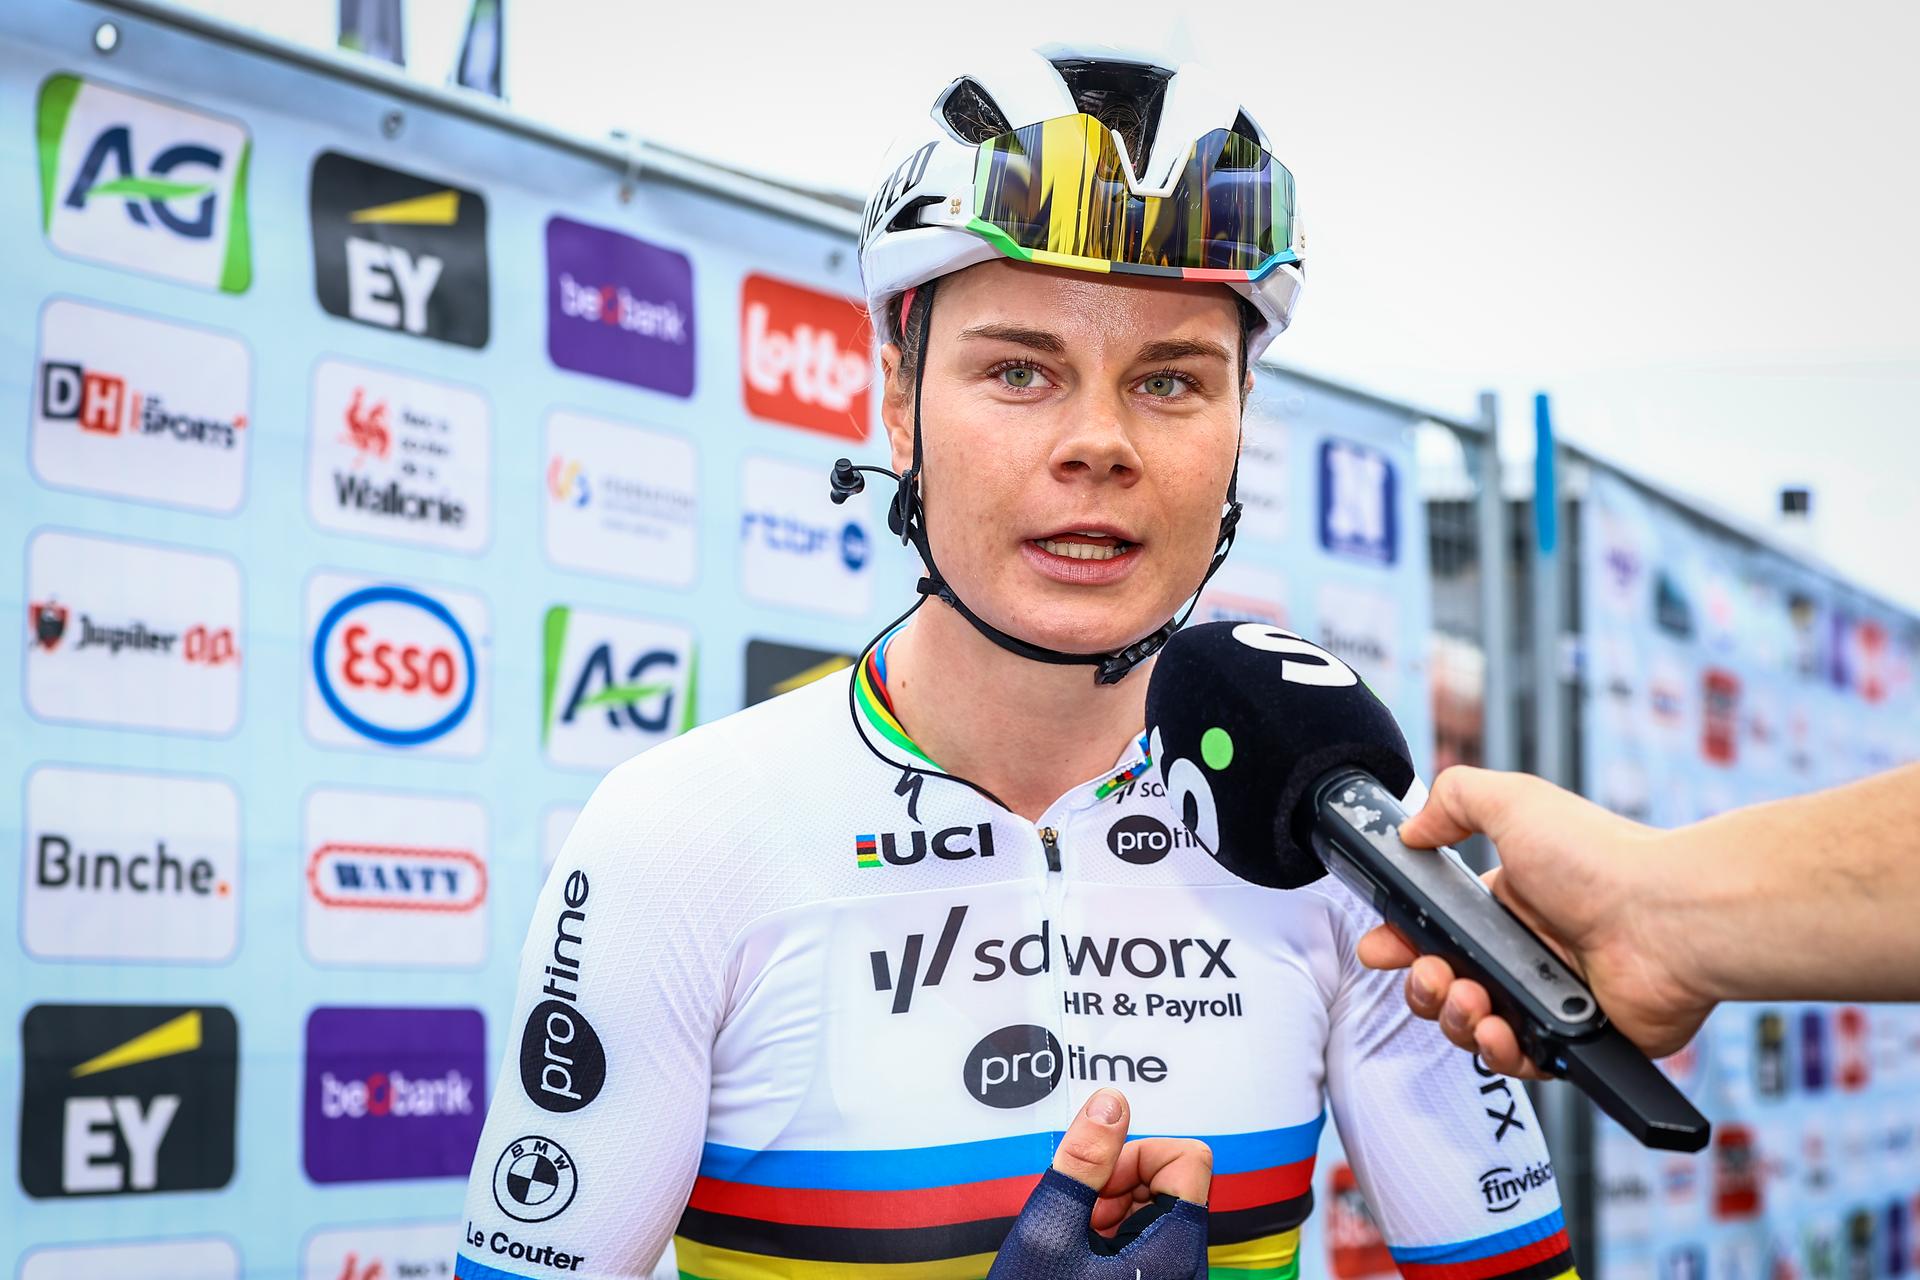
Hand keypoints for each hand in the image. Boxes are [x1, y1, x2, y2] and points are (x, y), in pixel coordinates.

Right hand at [987, 1089, 1211, 1277]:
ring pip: (1157, 1210)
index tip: (1097, 1182)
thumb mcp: (1049, 1231)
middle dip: (1117, 1185)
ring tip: (1075, 1241)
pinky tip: (1080, 1259)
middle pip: (1172, 1182)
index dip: (1135, 1155)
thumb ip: (1082, 1160)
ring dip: (1112, 1211)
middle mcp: (1190, 1268)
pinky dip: (1113, 1237)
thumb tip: (1111, 1103)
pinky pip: (1149, 1240)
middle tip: (1079, 1217)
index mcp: (1177, 1250)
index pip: (1189, 1157)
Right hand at [1355, 766, 1716, 1077]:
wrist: (1670, 917)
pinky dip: (1498, 1052)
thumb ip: (1453, 800)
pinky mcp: (1575, 1042)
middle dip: (1423, 985)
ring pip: (1473, 1026)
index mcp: (1508, 905)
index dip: (1403, 943)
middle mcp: (1527, 954)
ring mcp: (1551, 1001)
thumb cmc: (1603, 860)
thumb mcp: (1515, 801)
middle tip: (1431, 975)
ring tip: (1469, 999)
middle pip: (1446, 985)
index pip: (1438, 932)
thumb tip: (1411, 828)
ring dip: (1454, 1017)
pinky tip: (1497, 1031)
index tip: (1381, 948)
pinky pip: (1520, 1062)